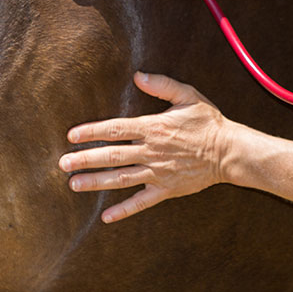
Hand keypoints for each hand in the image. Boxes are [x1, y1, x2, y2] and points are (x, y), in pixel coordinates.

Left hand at [59, 72, 229, 222]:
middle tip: (63, 163)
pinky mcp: (166, 189)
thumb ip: (162, 85)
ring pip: (121, 178)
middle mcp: (151, 151)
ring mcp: (158, 172)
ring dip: (96, 182)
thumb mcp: (188, 96)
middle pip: (112, 156)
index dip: (92, 132)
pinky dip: (124, 210)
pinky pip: (142, 201)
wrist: (229, 152)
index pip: (115, 129)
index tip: (72, 136)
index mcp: (153, 128)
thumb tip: (138, 75)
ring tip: (74, 184)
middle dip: (84, 159)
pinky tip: (107, 216)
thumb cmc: (208, 123)